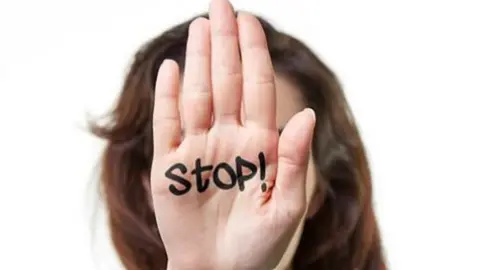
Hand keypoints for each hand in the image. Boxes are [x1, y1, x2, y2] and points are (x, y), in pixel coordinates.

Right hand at [151, 0, 315, 268]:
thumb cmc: (258, 246)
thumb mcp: (285, 208)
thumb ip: (295, 161)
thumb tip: (305, 115)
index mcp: (259, 145)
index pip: (256, 88)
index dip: (253, 54)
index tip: (249, 21)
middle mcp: (227, 139)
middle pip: (225, 82)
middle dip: (224, 43)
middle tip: (220, 4)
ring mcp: (197, 150)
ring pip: (197, 94)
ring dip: (199, 60)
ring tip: (201, 26)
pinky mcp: (169, 166)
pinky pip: (167, 124)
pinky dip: (167, 97)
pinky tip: (173, 69)